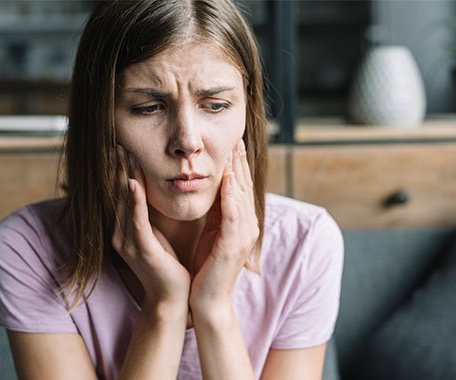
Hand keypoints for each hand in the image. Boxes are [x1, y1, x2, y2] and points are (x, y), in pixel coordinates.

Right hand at [111, 145, 190, 306]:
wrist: (173, 298)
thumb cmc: (169, 264)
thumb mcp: (158, 233)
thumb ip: (151, 214)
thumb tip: (152, 189)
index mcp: (127, 229)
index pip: (122, 193)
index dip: (121, 170)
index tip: (122, 146)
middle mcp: (122, 233)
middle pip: (118, 194)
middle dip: (118, 167)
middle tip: (117, 141)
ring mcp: (130, 242)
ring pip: (125, 203)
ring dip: (124, 176)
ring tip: (123, 153)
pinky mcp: (142, 250)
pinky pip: (137, 221)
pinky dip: (134, 202)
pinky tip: (133, 184)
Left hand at [189, 139, 258, 311]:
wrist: (208, 301)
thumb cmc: (207, 268)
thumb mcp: (212, 234)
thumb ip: (217, 213)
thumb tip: (214, 190)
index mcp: (243, 224)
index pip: (242, 188)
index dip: (239, 165)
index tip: (233, 144)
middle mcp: (248, 226)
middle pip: (245, 187)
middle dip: (241, 162)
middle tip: (237, 138)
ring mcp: (243, 236)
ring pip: (242, 196)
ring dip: (237, 171)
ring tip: (233, 149)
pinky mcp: (232, 245)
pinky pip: (233, 214)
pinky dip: (231, 195)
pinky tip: (227, 178)